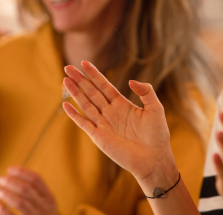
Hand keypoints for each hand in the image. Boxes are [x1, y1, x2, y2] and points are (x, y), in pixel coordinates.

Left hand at [0, 166, 56, 214]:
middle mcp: (45, 208)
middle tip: (0, 179)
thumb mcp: (43, 204)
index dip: (21, 172)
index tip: (9, 169)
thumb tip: (11, 174)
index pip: (36, 179)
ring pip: (20, 202)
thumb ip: (33, 192)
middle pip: (26, 189)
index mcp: (50, 198)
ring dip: (6, 194)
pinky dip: (2, 210)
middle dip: (11, 182)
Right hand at [62, 61, 175, 181]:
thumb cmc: (157, 135)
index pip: (104, 85)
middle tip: (68, 67)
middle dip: (80, 80)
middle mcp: (110, 112)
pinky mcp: (99, 137)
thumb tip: (130, 81)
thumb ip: (146, 92)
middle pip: (91, 92)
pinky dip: (74, 115)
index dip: (94, 74)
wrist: (154, 159)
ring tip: (65, 80)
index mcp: (121, 104)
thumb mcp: (156, 108)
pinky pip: (84, 123)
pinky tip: (66, 105)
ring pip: (85, 104)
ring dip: (75, 92)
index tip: (84, 63)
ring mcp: (103, 124)